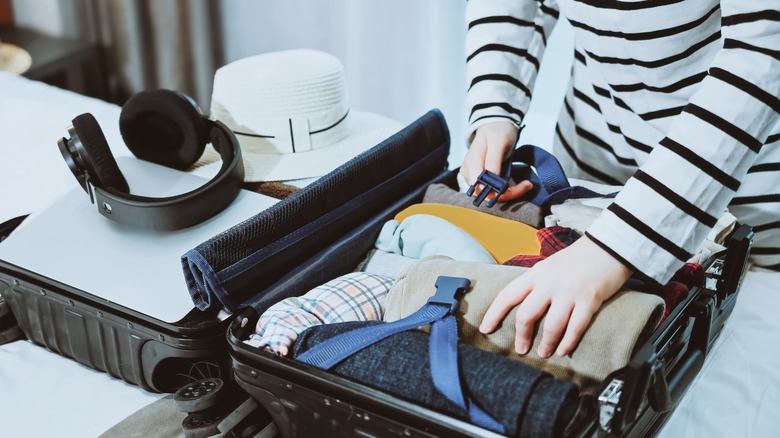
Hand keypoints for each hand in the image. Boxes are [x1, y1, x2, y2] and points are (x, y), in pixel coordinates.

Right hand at [460, 121, 532, 201]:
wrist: (495, 126)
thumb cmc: (497, 131)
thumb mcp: (498, 141)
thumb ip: (493, 159)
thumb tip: (491, 177)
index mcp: (472, 162)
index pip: (479, 186)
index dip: (495, 191)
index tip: (513, 187)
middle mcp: (470, 173)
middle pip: (485, 193)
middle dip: (507, 193)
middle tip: (526, 185)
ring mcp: (475, 177)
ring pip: (491, 195)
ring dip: (510, 193)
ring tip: (526, 184)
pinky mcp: (482, 179)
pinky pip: (494, 191)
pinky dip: (508, 190)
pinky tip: (520, 184)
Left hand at [479, 236, 632, 357]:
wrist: (609, 247)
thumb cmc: (577, 259)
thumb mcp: (550, 266)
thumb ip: (536, 283)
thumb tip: (522, 305)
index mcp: (536, 273)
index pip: (508, 295)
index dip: (494, 313)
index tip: (485, 329)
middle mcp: (549, 283)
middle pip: (526, 315)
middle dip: (521, 336)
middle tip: (520, 350)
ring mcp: (569, 292)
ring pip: (551, 325)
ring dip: (546, 344)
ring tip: (543, 353)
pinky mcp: (589, 300)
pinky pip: (575, 327)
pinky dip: (568, 342)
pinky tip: (564, 351)